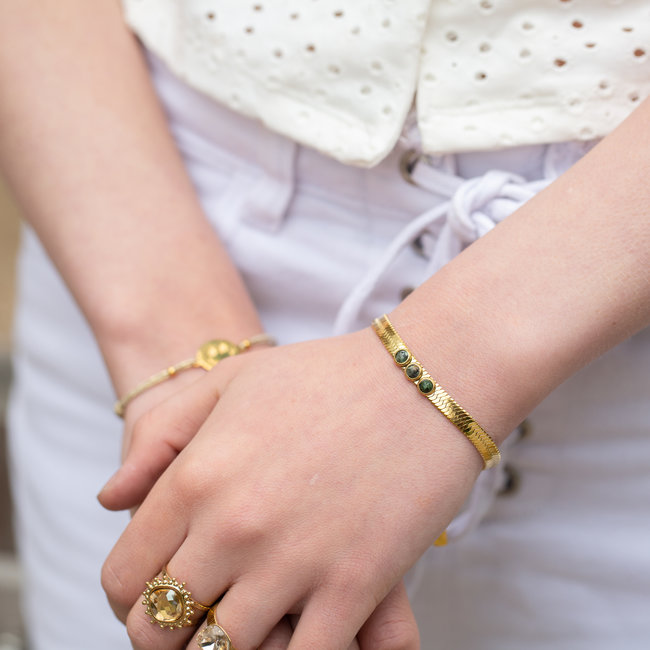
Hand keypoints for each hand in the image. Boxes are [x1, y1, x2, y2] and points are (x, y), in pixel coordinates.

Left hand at [102, 328, 481, 648]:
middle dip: (170, 632)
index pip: (125, 577)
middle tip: (200, 614)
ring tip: (251, 619)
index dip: (129, 597)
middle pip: (161, 630)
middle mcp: (233, 528)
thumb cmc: (326, 376)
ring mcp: (294, 563)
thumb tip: (112, 501)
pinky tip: (299, 632)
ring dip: (227, 647)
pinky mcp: (355, 587)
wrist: (423, 378)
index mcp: (196, 478)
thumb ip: (159, 439)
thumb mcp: (229, 382)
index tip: (156, 593)